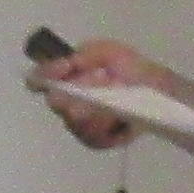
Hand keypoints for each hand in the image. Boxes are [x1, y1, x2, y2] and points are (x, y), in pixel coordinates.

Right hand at [32, 40, 155, 151]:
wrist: (156, 88)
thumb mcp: (106, 50)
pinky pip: (96, 136)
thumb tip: (68, 64)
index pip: (37, 80)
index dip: (45, 74)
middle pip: (57, 103)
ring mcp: (79, 126)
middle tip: (103, 75)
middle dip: (80, 89)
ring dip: (99, 104)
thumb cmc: (128, 67)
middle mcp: (65, 105)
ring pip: (76, 121)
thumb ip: (85, 54)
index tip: (67, 65)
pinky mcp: (98, 142)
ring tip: (119, 89)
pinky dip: (110, 122)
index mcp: (62, 81)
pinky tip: (122, 113)